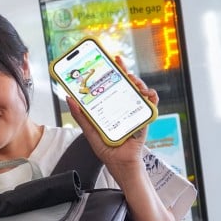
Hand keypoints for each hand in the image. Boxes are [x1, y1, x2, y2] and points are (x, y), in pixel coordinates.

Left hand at [66, 55, 156, 176]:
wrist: (120, 163)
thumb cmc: (107, 147)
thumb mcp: (89, 130)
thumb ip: (80, 115)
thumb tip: (69, 98)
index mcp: (110, 106)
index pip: (110, 84)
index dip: (109, 71)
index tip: (105, 58)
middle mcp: (123, 105)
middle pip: (125, 83)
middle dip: (123, 70)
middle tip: (117, 62)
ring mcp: (135, 110)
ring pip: (139, 89)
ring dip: (136, 81)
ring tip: (130, 78)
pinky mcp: (145, 117)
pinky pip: (151, 103)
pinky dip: (151, 96)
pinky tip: (146, 93)